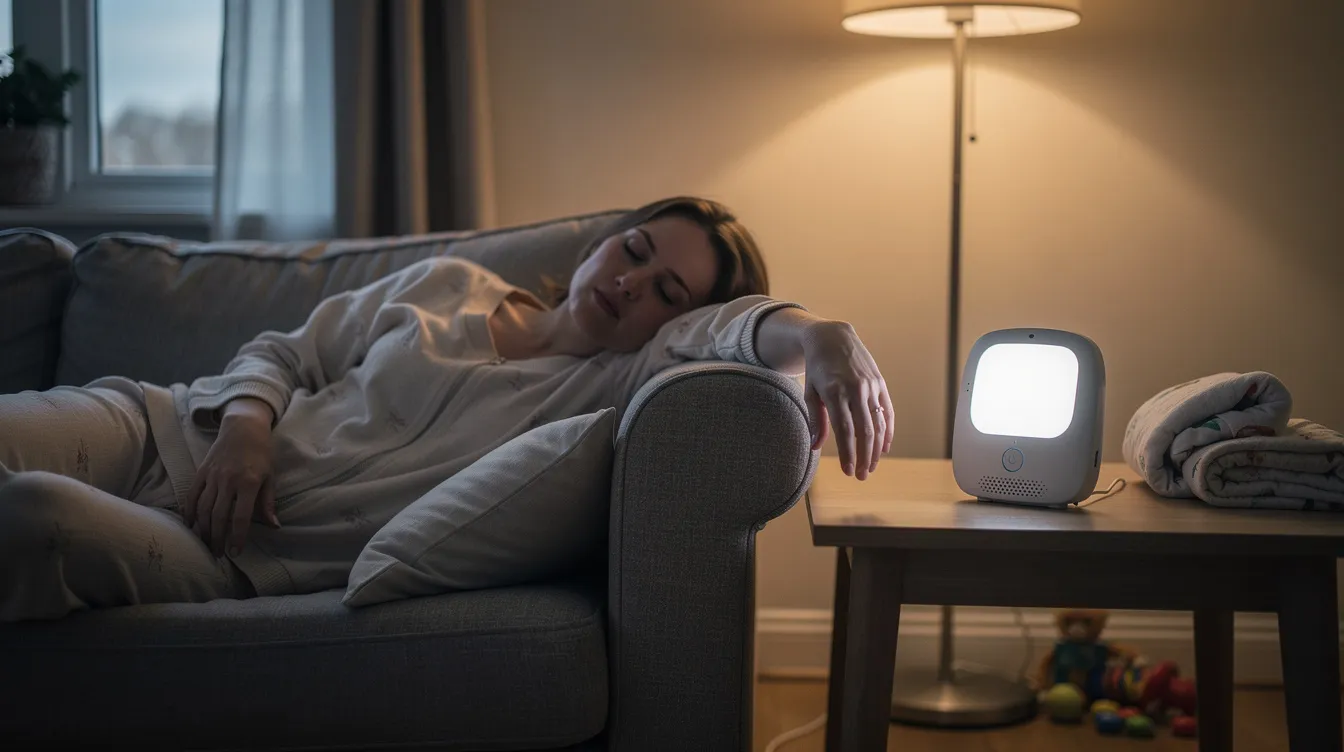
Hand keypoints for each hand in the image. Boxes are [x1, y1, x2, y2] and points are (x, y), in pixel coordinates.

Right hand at [184, 399, 279, 556]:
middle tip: (217, 554)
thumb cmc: (261, 453)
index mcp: (248, 483)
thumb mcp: (270, 476)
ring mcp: (212, 476)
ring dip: (203, 529)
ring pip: (202, 509)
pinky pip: (191, 495)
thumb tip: (274, 526)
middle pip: (218, 516)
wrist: (243, 427)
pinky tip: (190, 525)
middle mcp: (228, 481)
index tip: (235, 551)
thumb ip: (268, 503)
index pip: (240, 517)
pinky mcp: (201, 472)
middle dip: (217, 538)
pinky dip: (189, 512)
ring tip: (205, 544)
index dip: (237, 537)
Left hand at [801, 320, 893, 479]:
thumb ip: (815, 420)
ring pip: (878, 424)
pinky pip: (888, 412)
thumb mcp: (810, 392)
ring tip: (871, 466)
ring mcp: (871, 385)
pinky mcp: (880, 383)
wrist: (833, 337)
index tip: (848, 472)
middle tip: (861, 476)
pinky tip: (883, 448)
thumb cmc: (817, 368)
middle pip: (864, 431)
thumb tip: (816, 448)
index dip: (847, 454)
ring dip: (876, 449)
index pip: (844, 431)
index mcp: (835, 392)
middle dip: (863, 457)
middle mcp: (855, 389)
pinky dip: (888, 431)